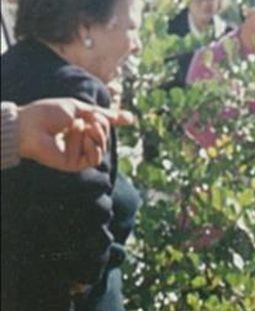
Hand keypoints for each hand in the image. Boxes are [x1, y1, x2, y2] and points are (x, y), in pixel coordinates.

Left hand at [16, 98, 134, 171]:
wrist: (30, 125)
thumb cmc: (49, 113)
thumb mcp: (79, 108)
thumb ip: (102, 114)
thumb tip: (131, 118)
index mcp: (78, 127)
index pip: (102, 127)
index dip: (113, 122)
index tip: (130, 119)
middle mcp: (78, 141)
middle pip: (104, 139)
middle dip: (102, 128)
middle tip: (91, 120)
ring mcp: (76, 154)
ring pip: (101, 149)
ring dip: (97, 136)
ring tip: (84, 127)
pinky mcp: (74, 164)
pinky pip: (93, 158)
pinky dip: (91, 147)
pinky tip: (83, 137)